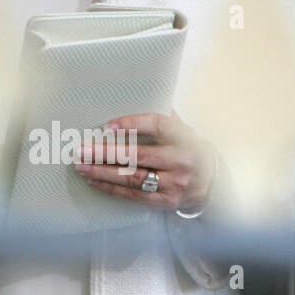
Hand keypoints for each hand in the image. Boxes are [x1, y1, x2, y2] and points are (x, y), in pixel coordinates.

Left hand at [75, 111, 217, 212]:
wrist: (212, 182)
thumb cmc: (188, 149)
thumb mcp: (183, 130)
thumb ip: (162, 116)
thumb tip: (135, 93)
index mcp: (184, 137)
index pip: (158, 126)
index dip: (132, 124)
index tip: (107, 126)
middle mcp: (181, 161)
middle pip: (139, 156)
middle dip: (106, 153)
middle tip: (82, 150)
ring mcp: (175, 183)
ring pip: (133, 178)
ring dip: (103, 172)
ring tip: (82, 166)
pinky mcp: (167, 201)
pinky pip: (135, 195)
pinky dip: (112, 188)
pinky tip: (94, 181)